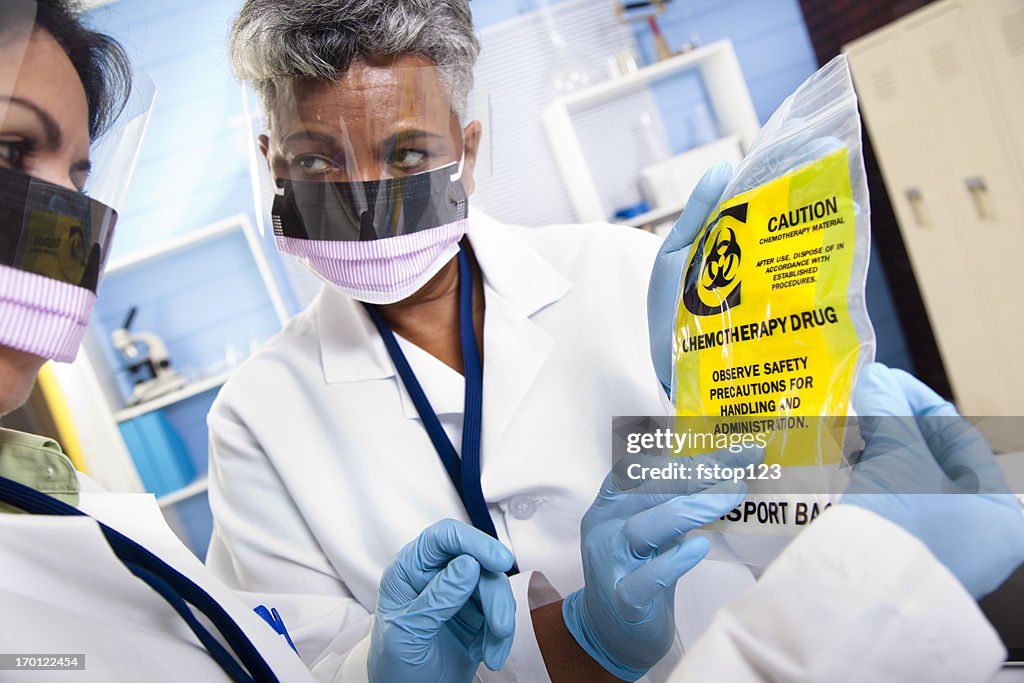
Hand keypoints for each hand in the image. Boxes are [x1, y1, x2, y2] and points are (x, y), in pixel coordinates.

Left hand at [369, 519, 515, 682]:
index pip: (443, 537)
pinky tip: (488, 654)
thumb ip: (436, 599)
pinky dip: (500, 636)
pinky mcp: (477, 612)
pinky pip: (500, 612)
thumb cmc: (393, 662)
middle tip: (501, 627)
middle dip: (494, 598)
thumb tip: (468, 564)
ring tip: (492, 652)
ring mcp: (458, 591)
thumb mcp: (408, 633)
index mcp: (409, 569)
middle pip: (479, 564)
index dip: (473, 542)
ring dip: (500, 621)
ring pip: (495, 587)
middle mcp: (435, 573)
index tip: (498, 561)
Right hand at [562, 447, 761, 679]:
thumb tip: (727, 471)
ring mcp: (610, 564)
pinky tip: (700, 546)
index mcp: (610, 504)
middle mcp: (604, 527)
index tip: (731, 450)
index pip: (641, 467)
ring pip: (644, 528)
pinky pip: (646, 578)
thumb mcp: (651, 529)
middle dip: (696, 474)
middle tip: (740, 468)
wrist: (610, 632)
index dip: (685, 456)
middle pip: (646, 490)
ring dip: (690, 508)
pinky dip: (674, 561)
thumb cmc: (638, 571)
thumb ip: (674, 502)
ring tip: (731, 496)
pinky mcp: (623, 599)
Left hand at [648, 131, 847, 394]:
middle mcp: (758, 254)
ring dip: (827, 208)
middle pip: (790, 209)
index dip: (785, 162)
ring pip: (807, 239)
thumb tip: (724, 167)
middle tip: (831, 147)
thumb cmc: (668, 309)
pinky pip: (811, 277)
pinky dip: (828, 254)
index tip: (806, 132)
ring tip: (840, 178)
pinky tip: (839, 230)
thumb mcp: (675, 254)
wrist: (668, 363)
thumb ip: (698, 214)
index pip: (762, 190)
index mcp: (731, 236)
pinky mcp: (784, 308)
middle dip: (813, 176)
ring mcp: (773, 279)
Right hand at [842, 363, 1023, 597]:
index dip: (915, 399)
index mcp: (1001, 513)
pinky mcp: (905, 563)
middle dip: (892, 429)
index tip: (883, 381)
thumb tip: (875, 378)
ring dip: (877, 455)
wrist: (862, 600)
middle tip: (861, 405)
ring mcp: (942, 554)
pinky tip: (844, 468)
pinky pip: (891, 510)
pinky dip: (870, 485)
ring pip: (909, 485)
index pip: (958, 437)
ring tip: (847, 434)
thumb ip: (889, 411)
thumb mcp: (899, 458)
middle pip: (932, 461)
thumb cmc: (902, 534)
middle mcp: (979, 537)